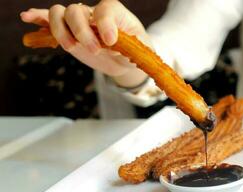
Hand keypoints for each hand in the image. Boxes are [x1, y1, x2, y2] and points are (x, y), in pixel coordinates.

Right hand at [20, 0, 149, 86]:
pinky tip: (28, 18)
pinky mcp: (68, 33)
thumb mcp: (141, 49)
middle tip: (95, 50)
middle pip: (76, 11)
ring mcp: (78, 22)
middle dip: (82, 32)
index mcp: (114, 12)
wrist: (124, 58)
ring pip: (59, 13)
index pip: (105, 10)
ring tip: (71, 47)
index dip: (105, 24)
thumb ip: (132, 46)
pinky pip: (49, 20)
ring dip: (60, 30)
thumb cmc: (135, 50)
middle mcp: (93, 13)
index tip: (111, 42)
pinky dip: (38, 17)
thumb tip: (113, 47)